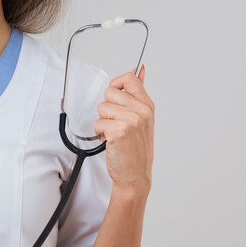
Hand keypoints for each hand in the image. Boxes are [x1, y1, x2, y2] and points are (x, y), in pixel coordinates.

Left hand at [93, 66, 154, 196]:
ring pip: (102, 108)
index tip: (115, 97)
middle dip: (107, 107)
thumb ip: (138, 94)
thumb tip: (139, 71)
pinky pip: (98, 123)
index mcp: (147, 105)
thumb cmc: (136, 149)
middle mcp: (142, 111)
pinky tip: (111, 141)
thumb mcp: (143, 119)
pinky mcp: (119, 131)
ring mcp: (132, 121)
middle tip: (116, 122)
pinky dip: (100, 133)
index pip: (129, 78)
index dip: (116, 84)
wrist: (135, 175)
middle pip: (110, 92)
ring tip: (114, 133)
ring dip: (103, 122)